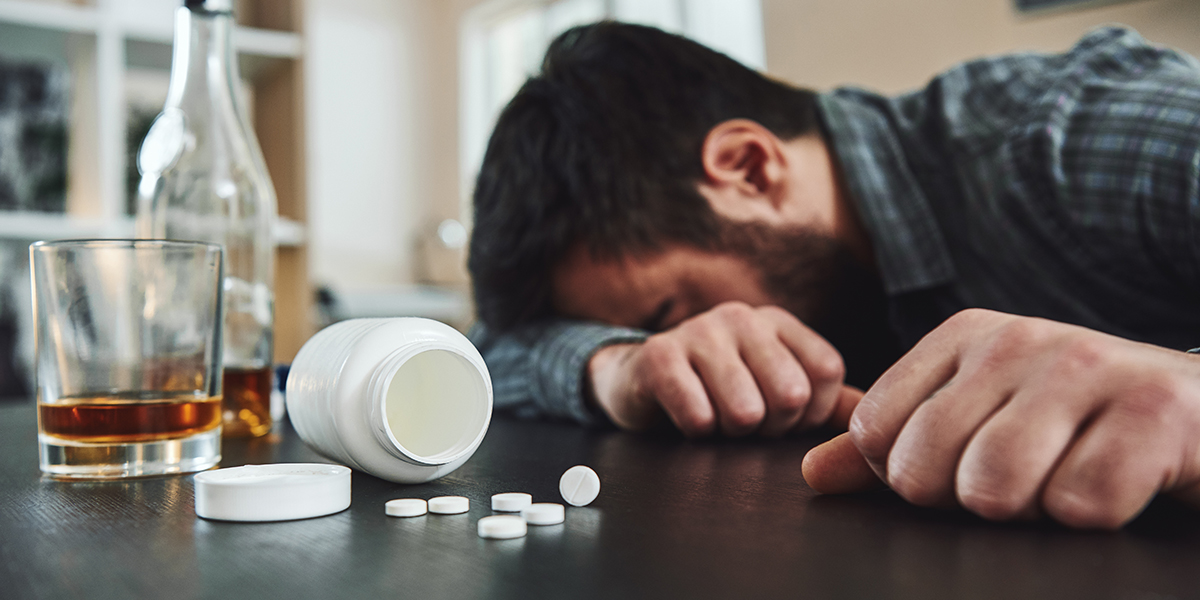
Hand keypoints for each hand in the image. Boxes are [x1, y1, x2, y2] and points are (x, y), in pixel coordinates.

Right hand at [587, 301, 856, 436]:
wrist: (639, 380)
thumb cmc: (715, 389)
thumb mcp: (771, 385)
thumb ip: (827, 401)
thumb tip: (882, 418)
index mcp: (778, 322)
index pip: (827, 372)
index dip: (811, 413)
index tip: (784, 420)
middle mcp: (743, 316)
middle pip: (791, 394)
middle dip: (770, 428)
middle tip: (744, 423)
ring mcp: (699, 330)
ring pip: (746, 411)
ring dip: (730, 433)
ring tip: (715, 418)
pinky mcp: (660, 354)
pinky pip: (698, 415)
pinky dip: (697, 431)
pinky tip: (687, 417)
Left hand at [802, 308, 1199, 528]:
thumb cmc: (1076, 424)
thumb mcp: (978, 420)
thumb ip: (892, 446)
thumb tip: (812, 474)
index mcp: (963, 336)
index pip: (876, 434)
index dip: (911, 478)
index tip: (967, 465)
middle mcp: (1016, 339)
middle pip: (924, 468)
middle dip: (968, 500)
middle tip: (1024, 480)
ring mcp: (1086, 367)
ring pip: (992, 487)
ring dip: (1029, 509)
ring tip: (1067, 479)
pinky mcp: (1153, 411)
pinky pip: (1077, 504)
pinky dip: (1094, 515)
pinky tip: (1119, 482)